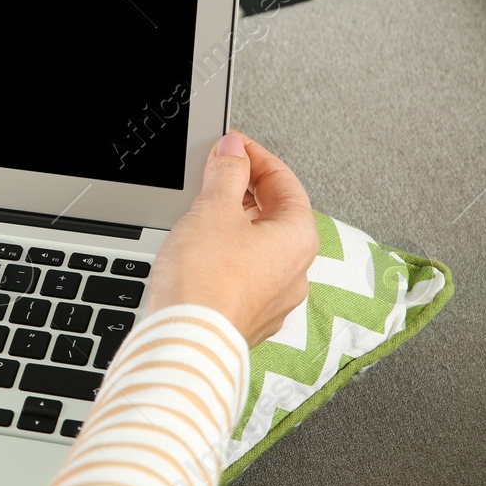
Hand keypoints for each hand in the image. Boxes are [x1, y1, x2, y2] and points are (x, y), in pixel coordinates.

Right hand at [145, 129, 318, 346]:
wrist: (187, 340)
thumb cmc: (206, 282)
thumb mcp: (214, 209)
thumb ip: (228, 173)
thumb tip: (234, 151)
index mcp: (299, 239)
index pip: (286, 183)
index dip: (256, 157)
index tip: (233, 145)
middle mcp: (296, 272)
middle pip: (276, 216)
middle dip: (246, 191)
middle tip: (216, 173)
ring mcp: (275, 299)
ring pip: (260, 248)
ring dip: (236, 224)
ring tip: (204, 213)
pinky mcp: (250, 318)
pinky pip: (245, 276)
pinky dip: (228, 256)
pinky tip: (202, 254)